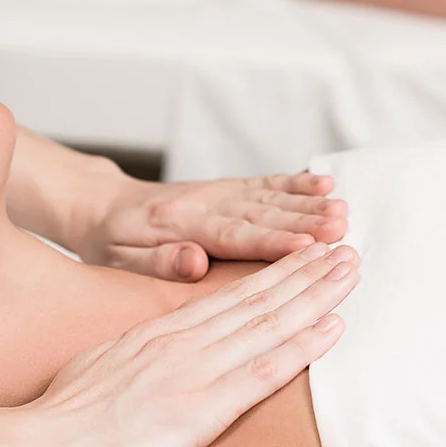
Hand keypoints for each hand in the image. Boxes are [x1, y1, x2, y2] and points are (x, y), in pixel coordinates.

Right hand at [22, 241, 357, 446]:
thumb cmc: (59, 420)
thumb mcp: (96, 368)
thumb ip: (131, 357)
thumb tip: (145, 357)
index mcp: (154, 334)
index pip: (225, 298)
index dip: (270, 276)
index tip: (303, 258)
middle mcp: (179, 342)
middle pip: (255, 299)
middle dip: (305, 272)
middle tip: (345, 249)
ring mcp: (192, 371)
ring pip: (267, 321)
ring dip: (315, 294)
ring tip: (350, 271)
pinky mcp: (200, 407)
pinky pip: (262, 369)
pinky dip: (302, 345)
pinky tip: (333, 327)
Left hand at [67, 169, 348, 281]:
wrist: (102, 206)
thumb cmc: (111, 243)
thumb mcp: (120, 260)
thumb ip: (158, 262)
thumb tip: (194, 262)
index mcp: (179, 225)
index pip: (233, 235)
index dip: (271, 241)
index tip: (306, 246)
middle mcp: (204, 203)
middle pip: (261, 213)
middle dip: (303, 221)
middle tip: (341, 228)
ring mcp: (218, 193)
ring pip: (269, 198)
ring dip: (308, 204)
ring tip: (343, 209)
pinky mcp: (227, 190)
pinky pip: (265, 185)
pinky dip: (295, 184)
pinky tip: (325, 184)